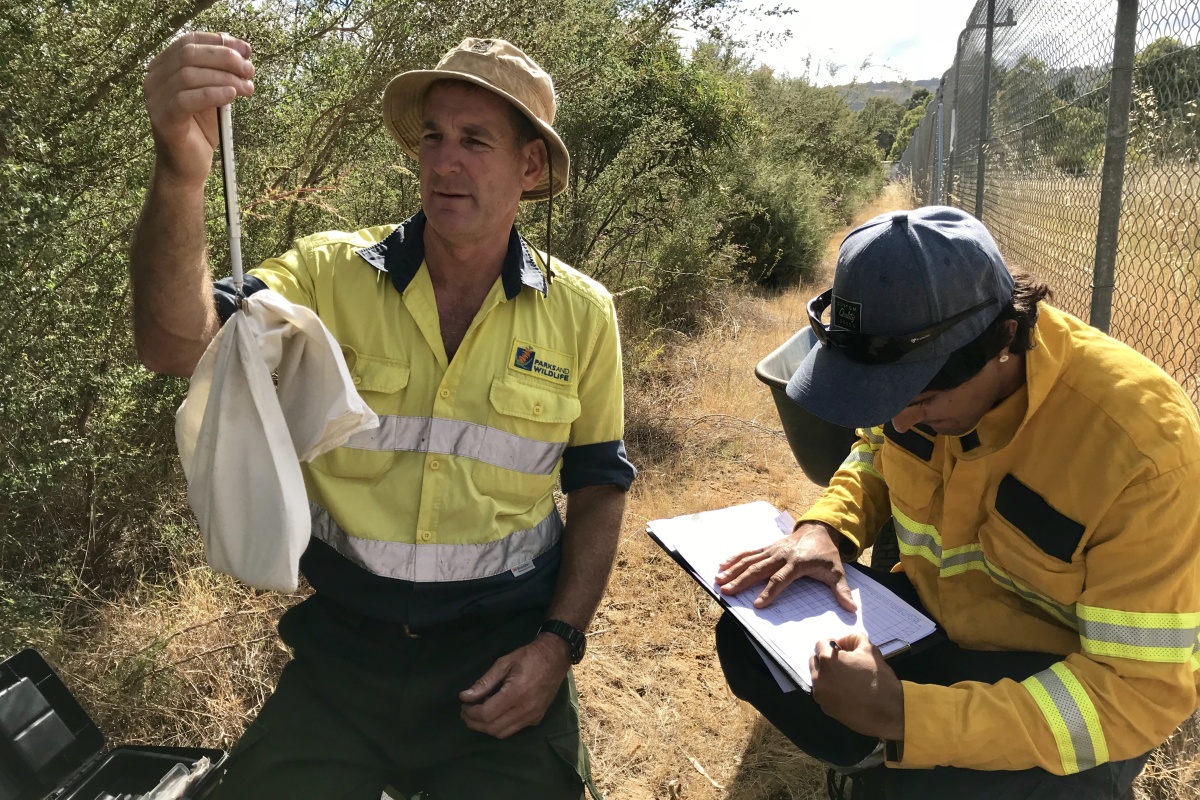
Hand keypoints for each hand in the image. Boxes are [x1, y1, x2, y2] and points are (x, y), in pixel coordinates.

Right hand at [143, 31, 255, 186]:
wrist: (188, 166)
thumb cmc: (201, 129)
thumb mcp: (214, 93)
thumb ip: (221, 72)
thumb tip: (243, 51)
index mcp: (164, 66)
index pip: (189, 41)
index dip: (220, 41)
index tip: (247, 50)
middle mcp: (154, 79)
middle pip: (189, 54)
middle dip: (225, 58)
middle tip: (249, 70)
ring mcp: (155, 99)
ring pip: (188, 74)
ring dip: (224, 77)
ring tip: (247, 87)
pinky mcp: (163, 119)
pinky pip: (186, 99)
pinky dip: (213, 93)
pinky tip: (232, 95)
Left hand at [459, 634, 571, 738]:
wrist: (555, 658)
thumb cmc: (527, 657)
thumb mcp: (503, 664)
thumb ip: (484, 682)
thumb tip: (465, 697)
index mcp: (516, 693)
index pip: (486, 714)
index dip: (471, 713)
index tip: (464, 704)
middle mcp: (525, 709)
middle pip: (492, 728)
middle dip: (474, 723)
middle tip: (466, 711)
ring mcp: (532, 716)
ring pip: (502, 733)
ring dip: (486, 728)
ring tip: (478, 714)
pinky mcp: (537, 719)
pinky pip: (513, 730)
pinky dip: (499, 727)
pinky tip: (495, 714)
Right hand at [715, 521, 855, 610]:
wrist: (818, 530)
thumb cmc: (826, 554)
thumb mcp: (837, 571)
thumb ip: (841, 590)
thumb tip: (851, 608)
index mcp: (797, 563)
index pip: (781, 579)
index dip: (770, 592)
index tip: (758, 604)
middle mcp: (781, 555)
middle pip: (759, 569)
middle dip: (742, 580)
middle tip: (727, 591)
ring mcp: (772, 550)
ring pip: (749, 560)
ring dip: (733, 570)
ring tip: (719, 580)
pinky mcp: (767, 548)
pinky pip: (748, 553)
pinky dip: (734, 558)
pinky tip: (722, 565)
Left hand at [810, 632, 903, 740]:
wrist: (888, 712)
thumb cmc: (879, 679)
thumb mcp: (870, 650)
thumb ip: (854, 639)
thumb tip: (843, 641)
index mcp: (828, 660)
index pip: (820, 644)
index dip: (832, 644)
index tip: (842, 649)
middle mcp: (819, 678)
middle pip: (815, 660)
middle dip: (826, 659)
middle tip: (844, 663)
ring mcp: (821, 695)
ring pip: (817, 677)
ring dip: (827, 674)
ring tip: (846, 679)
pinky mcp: (826, 709)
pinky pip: (823, 693)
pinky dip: (830, 689)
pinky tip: (847, 692)